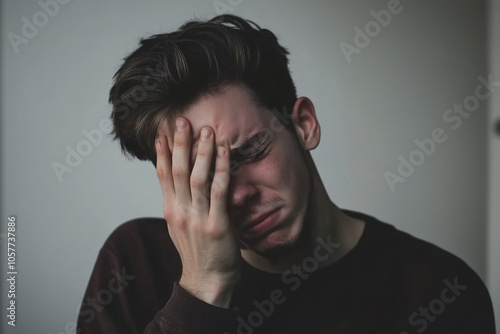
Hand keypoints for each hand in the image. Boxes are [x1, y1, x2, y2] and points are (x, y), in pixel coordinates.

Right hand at [155, 117, 240, 307]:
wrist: (206, 281)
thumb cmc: (197, 253)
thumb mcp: (180, 226)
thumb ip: (178, 204)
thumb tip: (176, 183)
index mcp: (171, 210)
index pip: (163, 176)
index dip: (163, 153)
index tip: (162, 133)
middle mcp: (180, 211)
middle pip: (178, 171)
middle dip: (180, 144)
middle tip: (182, 120)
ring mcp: (198, 218)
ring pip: (197, 177)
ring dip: (201, 152)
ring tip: (205, 130)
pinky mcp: (217, 224)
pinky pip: (219, 191)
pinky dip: (221, 169)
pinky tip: (224, 153)